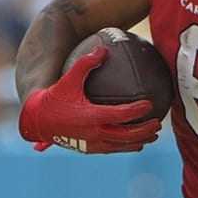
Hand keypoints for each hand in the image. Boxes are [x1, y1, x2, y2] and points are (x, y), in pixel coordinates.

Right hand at [19, 46, 161, 153]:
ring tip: (153, 136)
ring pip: (122, 146)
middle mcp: (94, 133)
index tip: (149, 104)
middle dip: (145, 130)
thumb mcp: (68, 78)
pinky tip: (135, 143)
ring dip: (139, 141)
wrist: (38, 121)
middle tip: (158, 123)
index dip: (137, 110)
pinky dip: (126, 147)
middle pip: (127, 135)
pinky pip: (113, 149)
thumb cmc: (54, 97)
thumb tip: (103, 48)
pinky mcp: (90, 149)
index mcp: (91, 116)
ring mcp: (92, 144)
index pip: (121, 115)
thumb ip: (86, 63)